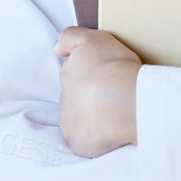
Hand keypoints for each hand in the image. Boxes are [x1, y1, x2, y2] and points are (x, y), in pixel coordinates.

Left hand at [53, 26, 142, 156]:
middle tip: (112, 99)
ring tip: (114, 117)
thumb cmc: (115, 67)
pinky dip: (95, 139)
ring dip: (92, 120)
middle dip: (90, 100)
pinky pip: (84, 142)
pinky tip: (111, 133)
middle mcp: (64, 98)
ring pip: (78, 121)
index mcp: (68, 74)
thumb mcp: (93, 38)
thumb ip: (70, 38)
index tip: (105, 81)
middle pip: (75, 100)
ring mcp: (68, 122)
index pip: (75, 77)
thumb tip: (55, 50)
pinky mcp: (76, 143)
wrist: (125, 99)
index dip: (91, 79)